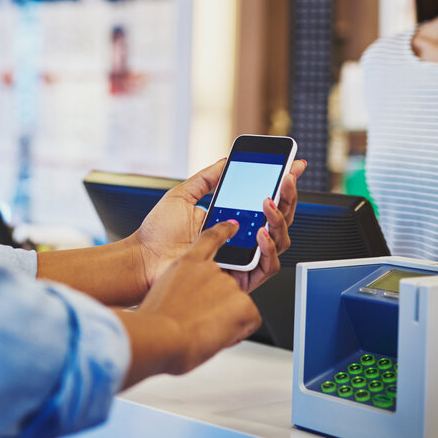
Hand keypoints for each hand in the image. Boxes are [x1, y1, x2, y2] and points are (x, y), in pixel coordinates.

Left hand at [130, 158, 303, 294]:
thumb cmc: (158, 233)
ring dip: (279, 219)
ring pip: (280, 241)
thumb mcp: (183, 195)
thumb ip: (207, 178)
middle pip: (279, 219)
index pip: (266, 200)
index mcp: (232, 218)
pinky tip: (262, 233)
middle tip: (286, 178)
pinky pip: (267, 267)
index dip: (284, 184)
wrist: (143, 259)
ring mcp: (243, 258)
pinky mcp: (240, 278)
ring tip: (268, 202)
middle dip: (288, 197)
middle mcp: (242, 238)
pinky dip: (269, 249)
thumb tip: (226, 160)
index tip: (294, 164)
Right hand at [133, 220, 262, 374]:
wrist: (162, 336)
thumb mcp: (159, 294)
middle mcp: (210, 270)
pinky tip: (219, 335)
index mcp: (187, 263)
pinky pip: (250, 318)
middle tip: (197, 322)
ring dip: (222, 320)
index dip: (224, 231)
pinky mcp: (243, 302)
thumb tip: (184, 302)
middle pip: (223, 288)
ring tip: (202, 330)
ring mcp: (228, 285)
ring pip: (234, 306)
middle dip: (215, 307)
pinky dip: (239, 330)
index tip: (232, 226)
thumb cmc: (157, 323)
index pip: (210, 239)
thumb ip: (178, 291)